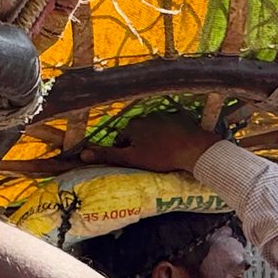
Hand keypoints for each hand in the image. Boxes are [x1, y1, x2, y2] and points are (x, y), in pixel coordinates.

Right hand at [81, 110, 220, 175]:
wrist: (195, 149)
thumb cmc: (161, 156)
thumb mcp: (132, 159)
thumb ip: (108, 155)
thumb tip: (82, 154)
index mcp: (132, 125)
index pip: (120, 139)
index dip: (124, 152)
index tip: (133, 162)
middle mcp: (146, 116)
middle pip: (136, 133)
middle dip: (139, 145)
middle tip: (148, 160)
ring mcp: (164, 115)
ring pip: (152, 130)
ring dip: (153, 140)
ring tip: (162, 155)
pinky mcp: (180, 118)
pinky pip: (168, 128)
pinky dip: (168, 136)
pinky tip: (175, 147)